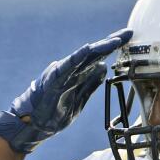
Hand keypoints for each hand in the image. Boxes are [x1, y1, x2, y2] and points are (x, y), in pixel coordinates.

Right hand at [0, 28, 132, 153]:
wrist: (31, 126)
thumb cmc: (52, 114)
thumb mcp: (79, 101)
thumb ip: (90, 85)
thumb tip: (104, 68)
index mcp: (77, 76)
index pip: (98, 59)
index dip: (113, 49)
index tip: (129, 39)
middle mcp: (70, 72)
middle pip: (93, 54)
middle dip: (110, 43)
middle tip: (128, 33)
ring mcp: (61, 75)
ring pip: (82, 58)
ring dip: (99, 48)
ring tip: (114, 41)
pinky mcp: (52, 82)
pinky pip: (66, 68)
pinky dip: (76, 58)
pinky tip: (87, 49)